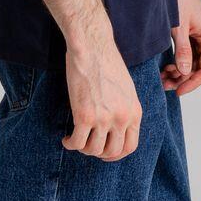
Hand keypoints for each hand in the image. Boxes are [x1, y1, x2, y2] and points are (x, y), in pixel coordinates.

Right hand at [62, 38, 142, 161]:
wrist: (92, 47)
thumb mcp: (126, 89)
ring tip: (76, 139)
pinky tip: (66, 138)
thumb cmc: (106, 62)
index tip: (106, 152)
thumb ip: (124, 109)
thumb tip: (116, 127)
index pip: (130, 146)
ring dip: (83, 149)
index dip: (116, 154)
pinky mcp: (85, 116)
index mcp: (134, 112)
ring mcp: (104, 119)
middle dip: (99, 153)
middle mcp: (122, 118)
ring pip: (93, 150)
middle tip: (89, 146)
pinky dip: (70, 144)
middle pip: (112, 152)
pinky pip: (77, 142)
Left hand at [161, 0, 200, 96]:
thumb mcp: (178, 26)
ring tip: (162, 77)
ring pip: (190, 63)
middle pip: (198, 68)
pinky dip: (176, 62)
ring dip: (178, 72)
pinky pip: (185, 54)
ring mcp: (196, 37)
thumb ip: (182, 49)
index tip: (178, 91)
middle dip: (182, 79)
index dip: (192, 83)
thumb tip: (184, 72)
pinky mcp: (187, 34)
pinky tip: (165, 66)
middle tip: (164, 85)